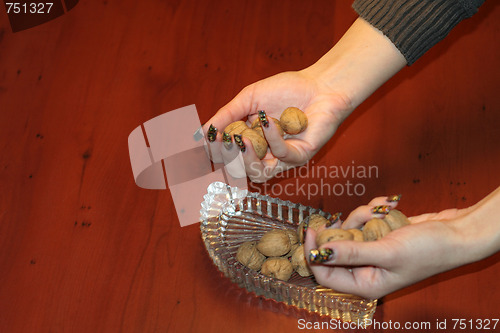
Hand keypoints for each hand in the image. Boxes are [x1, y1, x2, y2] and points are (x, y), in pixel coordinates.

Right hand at [203, 18, 406, 181]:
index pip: (230, 157)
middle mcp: (267, 153)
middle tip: (228, 139)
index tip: (211, 138)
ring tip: (243, 139)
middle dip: (230, 157)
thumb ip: (226, 115)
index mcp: (253, 141)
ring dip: (248, 158)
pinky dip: (272, 139)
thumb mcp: (249, 98)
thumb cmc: (288, 89)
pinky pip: (282, 156)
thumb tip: (203, 132)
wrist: (320, 84)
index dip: (218, 152)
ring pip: (259, 174)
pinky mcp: (301, 156)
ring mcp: (283, 158)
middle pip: (240, 170)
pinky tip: (268, 121)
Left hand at [303, 189, 499, 298]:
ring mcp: (372, 250)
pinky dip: (375, 209)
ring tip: (385, 211)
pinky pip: (365, 219)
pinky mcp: (379, 235)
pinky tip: (391, 207)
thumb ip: (351, 253)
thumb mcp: (387, 251)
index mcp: (365, 284)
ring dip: (365, 214)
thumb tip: (320, 252)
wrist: (458, 233)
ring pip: (350, 228)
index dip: (313, 252)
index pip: (324, 274)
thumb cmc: (429, 249)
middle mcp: (366, 270)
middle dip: (349, 225)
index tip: (311, 228)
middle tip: (364, 216)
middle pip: (336, 246)